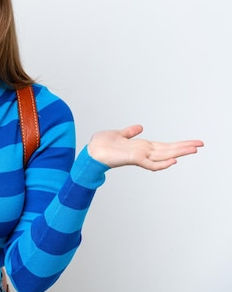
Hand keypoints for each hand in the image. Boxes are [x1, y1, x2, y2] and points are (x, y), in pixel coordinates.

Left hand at [87, 125, 203, 170]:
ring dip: (179, 152)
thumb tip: (139, 127)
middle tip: (201, 144)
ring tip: (194, 149)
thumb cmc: (102, 145)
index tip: (193, 143)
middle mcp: (143, 151)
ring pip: (164, 155)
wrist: (90, 152)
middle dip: (185, 147)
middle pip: (168, 149)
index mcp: (142, 146)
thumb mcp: (118, 134)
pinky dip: (162, 164)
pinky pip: (151, 164)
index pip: (164, 145)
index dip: (178, 144)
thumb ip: (129, 132)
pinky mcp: (134, 159)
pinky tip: (173, 161)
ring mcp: (140, 156)